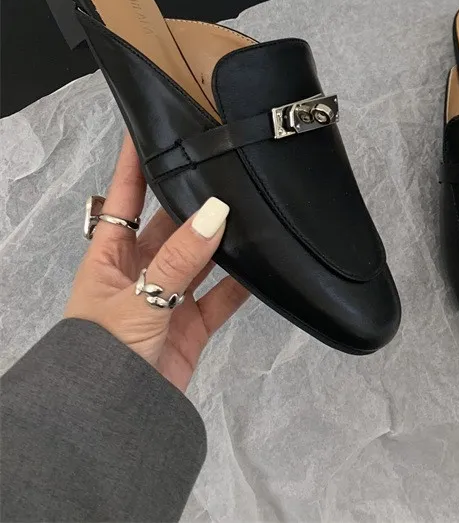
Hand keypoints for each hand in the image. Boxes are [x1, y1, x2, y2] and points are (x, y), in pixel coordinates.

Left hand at [65, 133, 249, 392]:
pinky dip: (243, 280)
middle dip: (194, 197)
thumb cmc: (104, 353)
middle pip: (170, 222)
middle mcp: (138, 269)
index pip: (125, 196)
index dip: (136, 161)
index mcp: (108, 255)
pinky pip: (222, 294)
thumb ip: (182, 256)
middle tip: (225, 163)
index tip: (151, 124)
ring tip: (253, 204)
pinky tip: (265, 259)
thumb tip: (219, 210)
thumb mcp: (139, 297)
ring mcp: (166, 297)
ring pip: (200, 254)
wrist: (111, 422)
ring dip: (223, 236)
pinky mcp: (191, 325)